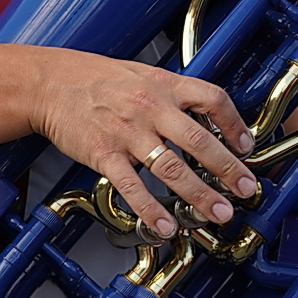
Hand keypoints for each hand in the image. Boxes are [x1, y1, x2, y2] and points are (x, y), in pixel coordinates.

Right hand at [29, 49, 256, 238]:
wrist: (50, 82)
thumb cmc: (94, 77)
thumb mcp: (141, 73)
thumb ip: (171, 93)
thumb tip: (203, 115)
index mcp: (163, 85)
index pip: (212, 99)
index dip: (234, 124)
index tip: (246, 145)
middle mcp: (150, 107)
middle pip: (199, 141)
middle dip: (229, 169)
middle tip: (247, 189)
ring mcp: (127, 132)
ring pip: (171, 168)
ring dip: (200, 194)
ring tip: (218, 213)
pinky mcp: (104, 153)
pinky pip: (131, 186)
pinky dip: (149, 209)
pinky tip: (164, 225)